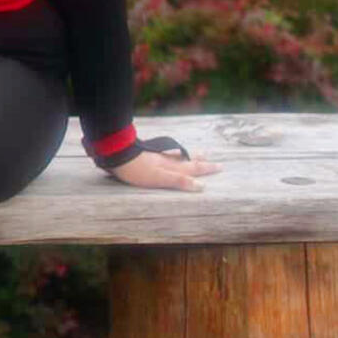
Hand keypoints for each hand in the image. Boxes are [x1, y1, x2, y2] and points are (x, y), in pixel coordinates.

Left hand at [106, 151, 222, 190]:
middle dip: (200, 160)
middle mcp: (166, 160)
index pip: (192, 169)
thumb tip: (201, 187)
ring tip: (198, 152)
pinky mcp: (147, 154)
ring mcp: (156, 156)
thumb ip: (179, 181)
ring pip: (177, 155)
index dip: (205, 169)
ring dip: (189, 154)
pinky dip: (173, 152)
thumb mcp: (159, 178)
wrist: (117, 154)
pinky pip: (165, 153)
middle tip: (212, 156)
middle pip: (187, 160)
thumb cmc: (137, 170)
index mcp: (171, 168)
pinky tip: (171, 150)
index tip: (220, 166)